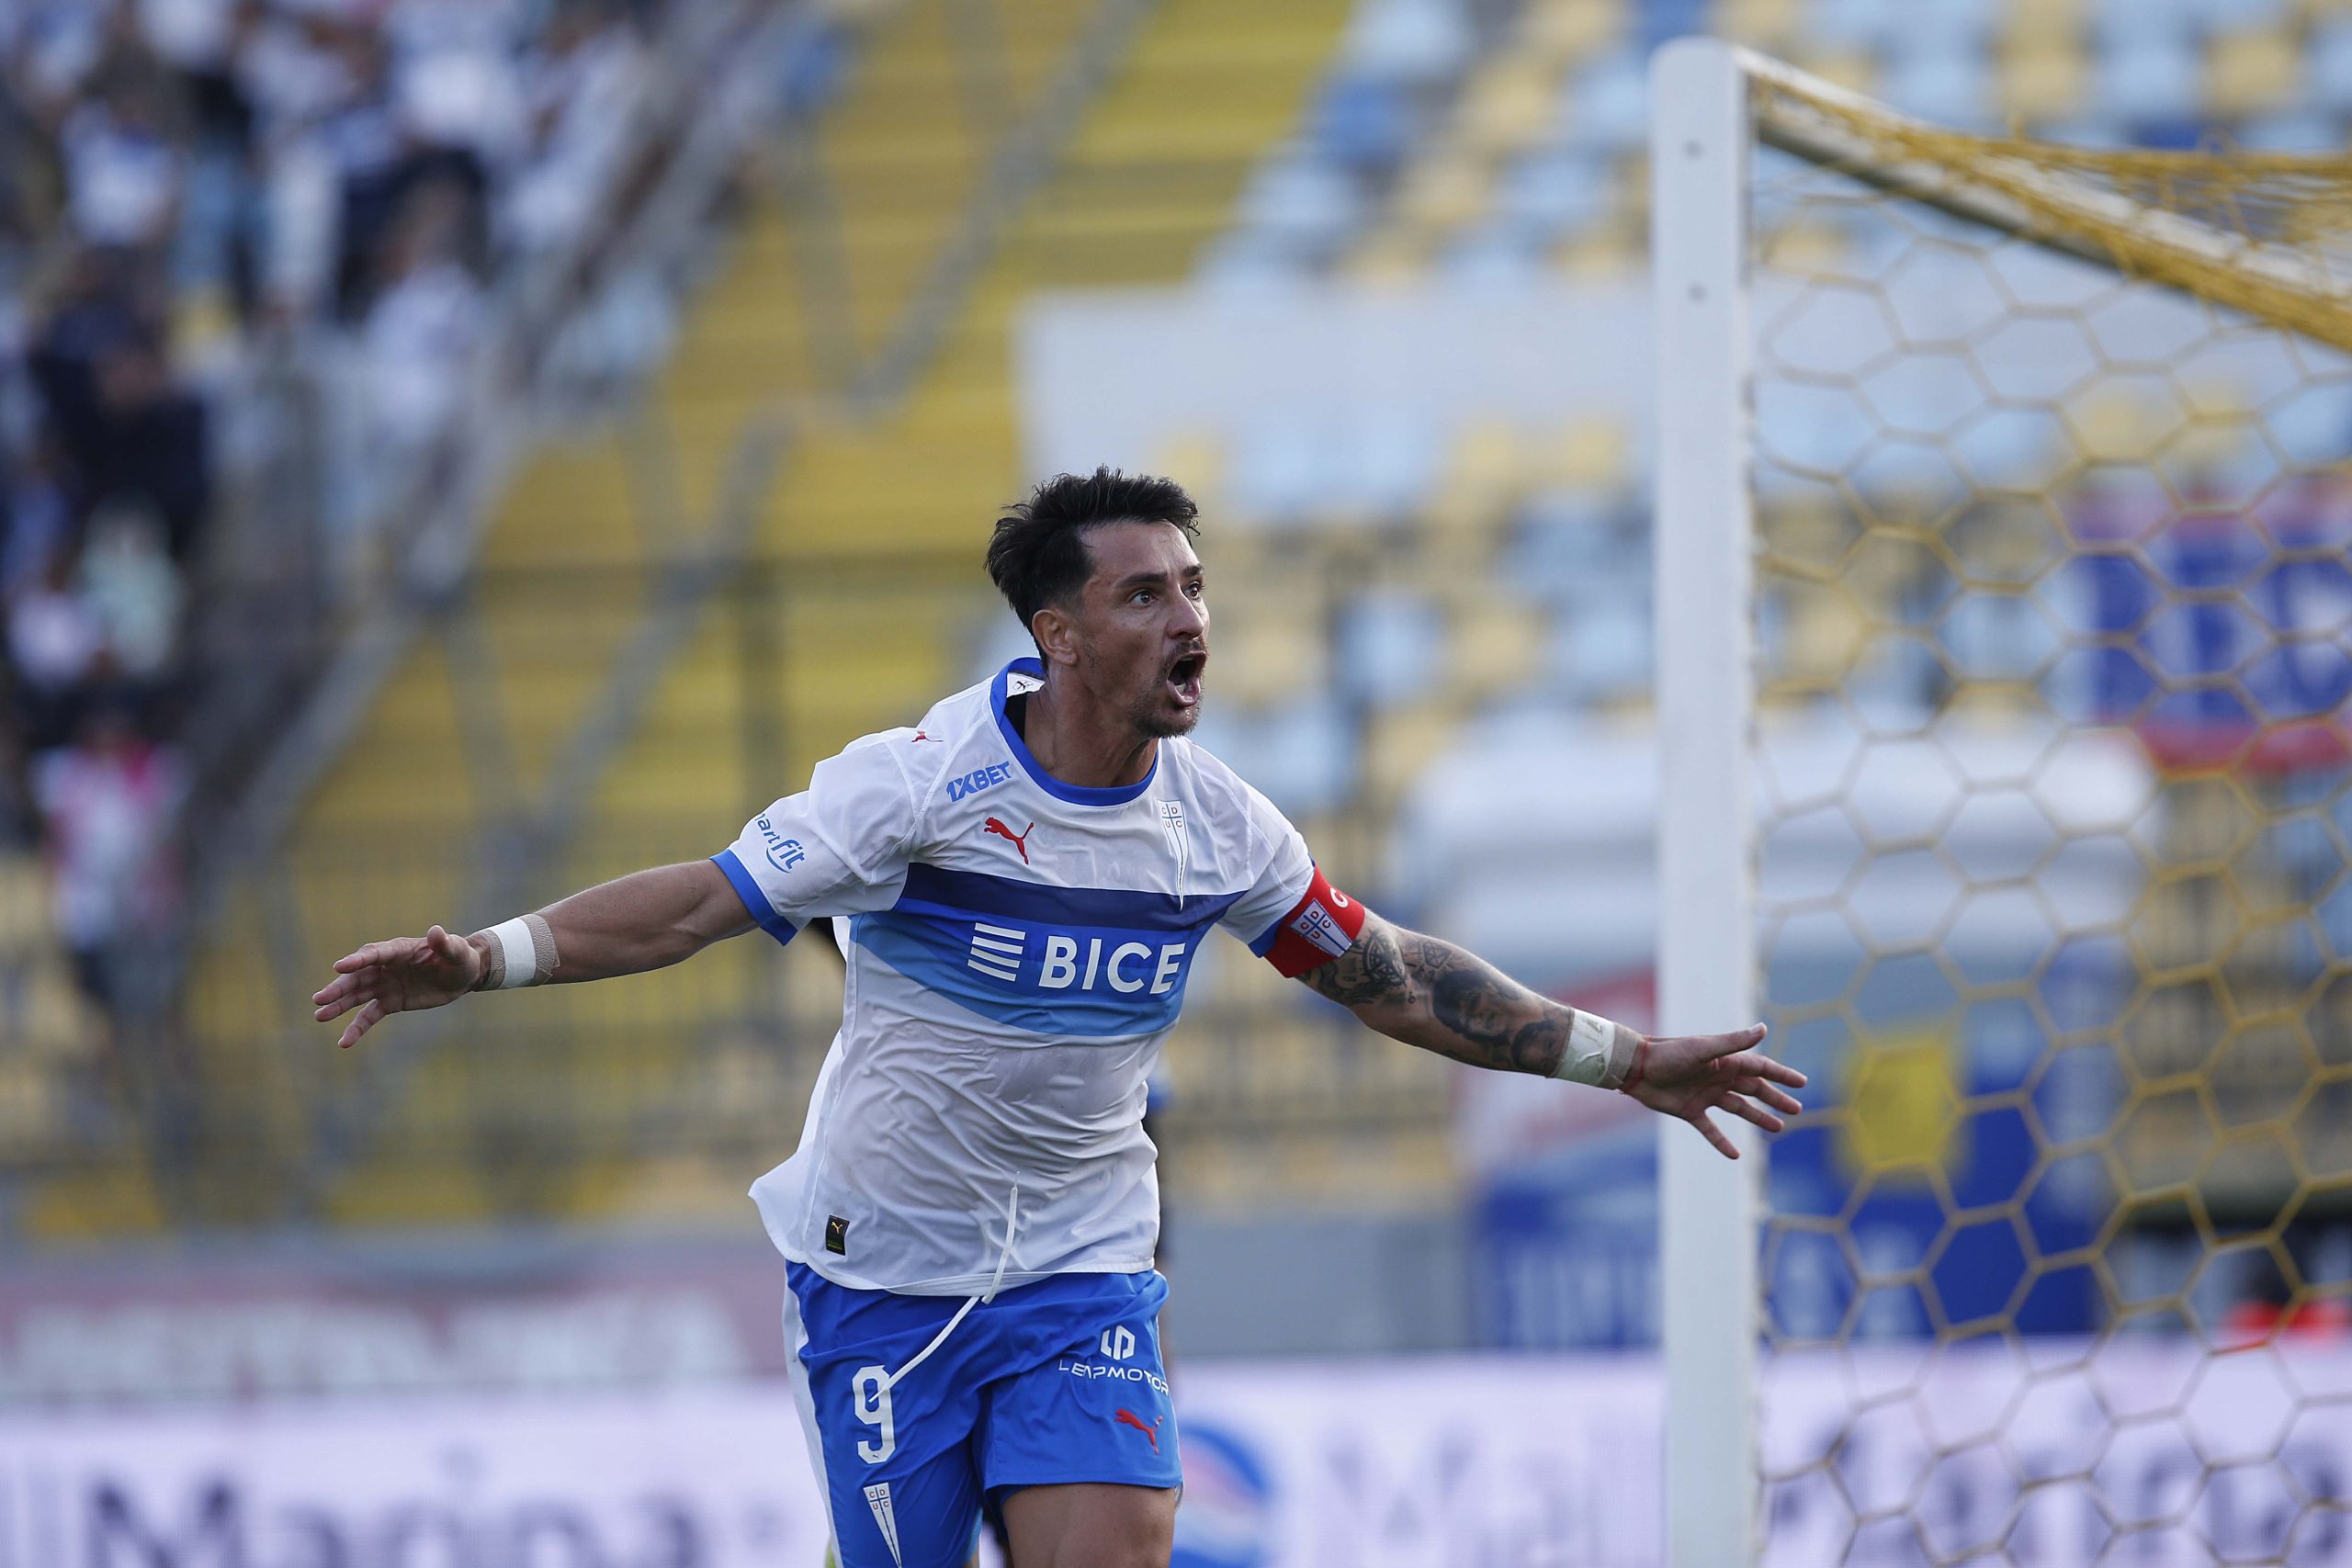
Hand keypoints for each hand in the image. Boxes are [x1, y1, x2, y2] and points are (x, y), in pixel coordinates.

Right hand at [311, 925, 484, 1048]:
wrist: (462, 975)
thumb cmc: (460, 957)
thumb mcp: (457, 951)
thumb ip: (445, 944)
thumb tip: (436, 932)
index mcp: (399, 950)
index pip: (374, 954)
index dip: (358, 960)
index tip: (339, 967)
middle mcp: (386, 967)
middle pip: (358, 977)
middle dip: (339, 987)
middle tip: (319, 999)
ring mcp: (385, 985)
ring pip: (357, 996)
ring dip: (339, 1006)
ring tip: (320, 1016)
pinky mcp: (390, 1002)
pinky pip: (369, 1016)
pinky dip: (357, 1028)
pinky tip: (344, 1042)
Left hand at [1623, 1023, 1805, 1159]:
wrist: (1637, 1068)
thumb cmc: (1669, 1054)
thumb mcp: (1704, 1049)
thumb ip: (1734, 1043)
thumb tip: (1763, 1029)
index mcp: (1725, 1061)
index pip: (1761, 1068)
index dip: (1781, 1075)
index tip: (1802, 1083)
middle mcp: (1718, 1078)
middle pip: (1754, 1090)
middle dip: (1775, 1099)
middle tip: (1796, 1109)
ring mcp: (1705, 1095)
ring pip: (1738, 1108)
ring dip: (1758, 1118)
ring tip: (1778, 1128)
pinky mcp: (1690, 1111)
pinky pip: (1710, 1130)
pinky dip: (1722, 1142)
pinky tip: (1736, 1154)